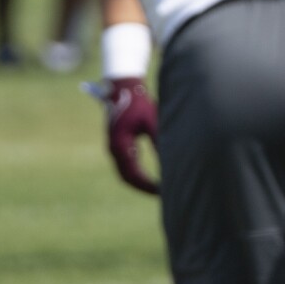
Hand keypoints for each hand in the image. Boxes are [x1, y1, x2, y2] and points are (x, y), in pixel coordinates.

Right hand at [93, 77, 159, 194]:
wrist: (123, 89)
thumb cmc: (139, 103)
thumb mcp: (151, 121)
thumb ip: (159, 140)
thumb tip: (170, 160)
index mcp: (120, 145)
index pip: (133, 174)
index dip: (147, 185)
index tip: (162, 190)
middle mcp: (114, 149)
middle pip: (127, 177)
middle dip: (143, 187)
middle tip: (162, 193)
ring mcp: (114, 147)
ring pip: (124, 173)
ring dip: (139, 181)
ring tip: (157, 188)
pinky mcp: (117, 144)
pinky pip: (125, 165)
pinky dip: (136, 173)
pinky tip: (150, 176)